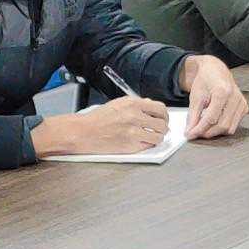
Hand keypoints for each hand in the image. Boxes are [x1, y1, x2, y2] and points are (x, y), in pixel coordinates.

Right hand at [34, 97, 174, 156]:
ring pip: (159, 136)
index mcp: (132, 103)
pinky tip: (142, 142)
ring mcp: (133, 131)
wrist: (83, 132)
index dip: (164, 115)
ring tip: (151, 137)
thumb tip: (151, 106)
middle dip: (163, 127)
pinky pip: (148, 145)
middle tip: (159, 130)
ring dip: (157, 138)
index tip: (163, 119)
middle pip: (162, 123)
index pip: (160, 108)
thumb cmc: (98, 119)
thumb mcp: (118, 104)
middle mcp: (134, 116)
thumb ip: (136, 105)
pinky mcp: (130, 145)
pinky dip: (148, 145)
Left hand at [178, 55, 247, 138]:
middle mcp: (235, 97)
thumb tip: (190, 132)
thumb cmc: (205, 80)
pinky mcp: (244, 107)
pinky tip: (214, 121)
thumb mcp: (195, 97)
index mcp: (222, 92)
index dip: (199, 129)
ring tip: (204, 127)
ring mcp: (242, 103)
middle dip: (207, 132)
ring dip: (215, 132)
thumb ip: (192, 116)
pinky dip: (223, 127)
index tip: (190, 135)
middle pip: (222, 125)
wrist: (215, 70)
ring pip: (229, 128)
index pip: (211, 118)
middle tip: (196, 132)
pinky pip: (234, 125)